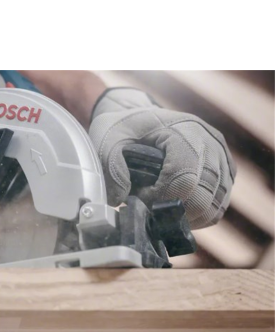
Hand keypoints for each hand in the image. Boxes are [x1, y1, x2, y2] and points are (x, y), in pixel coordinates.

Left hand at [89, 88, 235, 228]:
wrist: (139, 115)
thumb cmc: (123, 127)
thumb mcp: (107, 140)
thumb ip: (111, 168)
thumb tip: (120, 199)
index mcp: (183, 131)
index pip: (183, 178)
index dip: (159, 198)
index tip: (140, 196)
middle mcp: (209, 141)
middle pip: (203, 198)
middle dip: (172, 211)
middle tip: (150, 204)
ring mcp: (220, 155)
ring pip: (215, 205)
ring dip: (186, 216)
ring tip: (162, 206)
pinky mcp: (225, 168)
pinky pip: (220, 204)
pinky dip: (199, 214)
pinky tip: (177, 206)